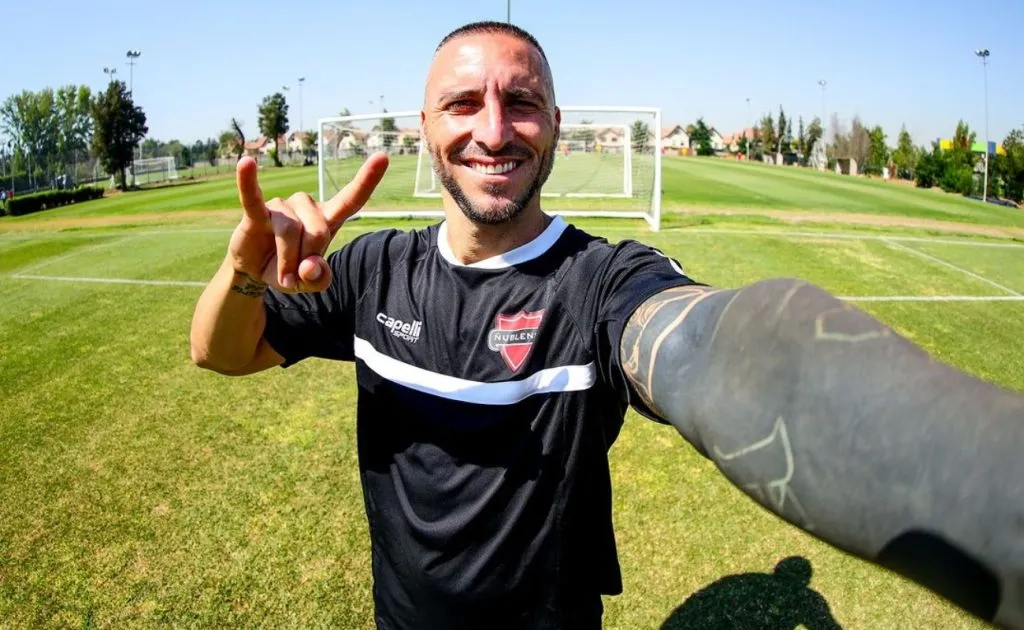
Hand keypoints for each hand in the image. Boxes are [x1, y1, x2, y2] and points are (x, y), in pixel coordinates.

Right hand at [227, 153, 388, 292]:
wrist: (255, 271)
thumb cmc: (288, 270)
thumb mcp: (308, 284)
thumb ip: (319, 280)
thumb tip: (310, 267)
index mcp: (327, 219)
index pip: (351, 199)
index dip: (367, 179)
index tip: (382, 157)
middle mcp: (307, 206)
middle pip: (318, 231)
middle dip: (307, 260)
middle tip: (295, 276)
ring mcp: (282, 206)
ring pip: (290, 231)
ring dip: (286, 259)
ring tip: (282, 274)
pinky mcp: (256, 212)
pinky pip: (253, 196)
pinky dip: (248, 182)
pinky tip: (246, 163)